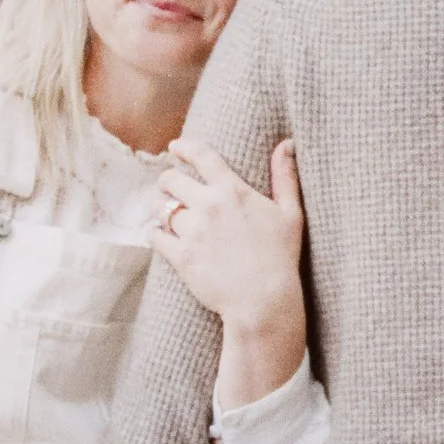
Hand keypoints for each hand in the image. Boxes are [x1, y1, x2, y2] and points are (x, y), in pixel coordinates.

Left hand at [152, 137, 307, 408]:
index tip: (175, 147)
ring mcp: (193, 231)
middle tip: (170, 188)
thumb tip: (287, 143)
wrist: (264, 300)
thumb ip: (285, 176)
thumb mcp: (290, 213)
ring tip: (165, 213)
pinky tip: (157, 234)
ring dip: (160, 208)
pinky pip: (154, 236)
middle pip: (171, 179)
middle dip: (168, 181)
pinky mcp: (181, 256)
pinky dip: (153, 233)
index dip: (184, 147)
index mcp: (233, 191)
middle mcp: (209, 205)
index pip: (202, 156)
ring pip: (160, 207)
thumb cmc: (281, 257)